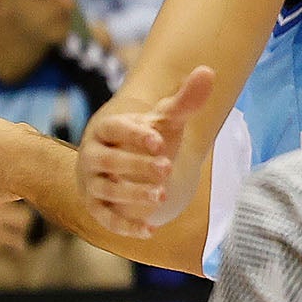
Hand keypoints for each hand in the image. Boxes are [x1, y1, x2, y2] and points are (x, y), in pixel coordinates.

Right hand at [79, 66, 214, 238]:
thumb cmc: (151, 137)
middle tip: (166, 168)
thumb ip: (185, 99)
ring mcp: (93, 183)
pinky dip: (126, 226)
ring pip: (107, 190)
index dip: (135, 134)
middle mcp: (93, 156)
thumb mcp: (167, 119)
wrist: (131, 162)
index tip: (160, 140)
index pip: (115, 129)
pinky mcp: (97, 207)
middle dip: (136, 166)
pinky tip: (151, 231)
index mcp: (107, 129)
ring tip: (163, 196)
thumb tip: (208, 71)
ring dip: (132, 194)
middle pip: (109, 162)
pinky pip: (106, 219)